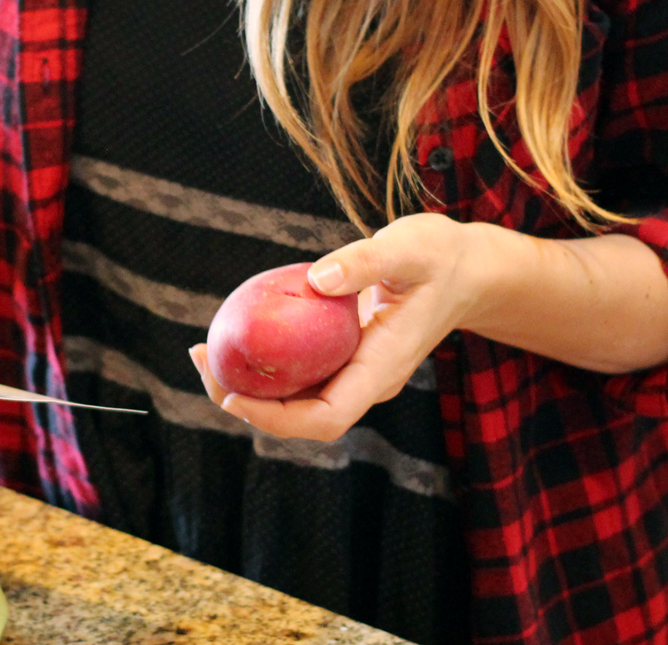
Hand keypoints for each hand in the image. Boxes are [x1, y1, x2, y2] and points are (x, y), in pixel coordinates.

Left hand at [194, 213, 500, 440]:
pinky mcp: (343, 358)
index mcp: (382, 370)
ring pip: (294, 400)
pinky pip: (297, 373)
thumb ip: (366, 262)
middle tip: (200, 359)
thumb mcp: (410, 248)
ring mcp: (354, 374)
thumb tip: (317, 280)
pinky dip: (262, 363)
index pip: (326, 416)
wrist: (468, 270)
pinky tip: (231, 334)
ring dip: (246, 385)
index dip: (276, 418)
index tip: (233, 395)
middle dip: (244, 404)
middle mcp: (364, 382)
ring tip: (202, 350)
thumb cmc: (441, 257)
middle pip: (299, 418)